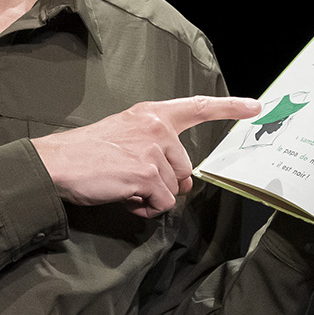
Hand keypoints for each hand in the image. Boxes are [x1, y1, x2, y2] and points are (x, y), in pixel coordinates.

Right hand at [33, 95, 261, 217]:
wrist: (57, 164)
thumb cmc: (85, 154)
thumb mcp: (124, 137)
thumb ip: (155, 149)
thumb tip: (181, 182)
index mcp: (151, 114)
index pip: (197, 106)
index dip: (230, 107)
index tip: (256, 106)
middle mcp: (157, 128)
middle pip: (185, 168)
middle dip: (165, 184)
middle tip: (133, 182)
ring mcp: (154, 150)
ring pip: (174, 189)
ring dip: (153, 197)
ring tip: (124, 187)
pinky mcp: (148, 175)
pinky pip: (162, 204)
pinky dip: (146, 209)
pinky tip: (125, 198)